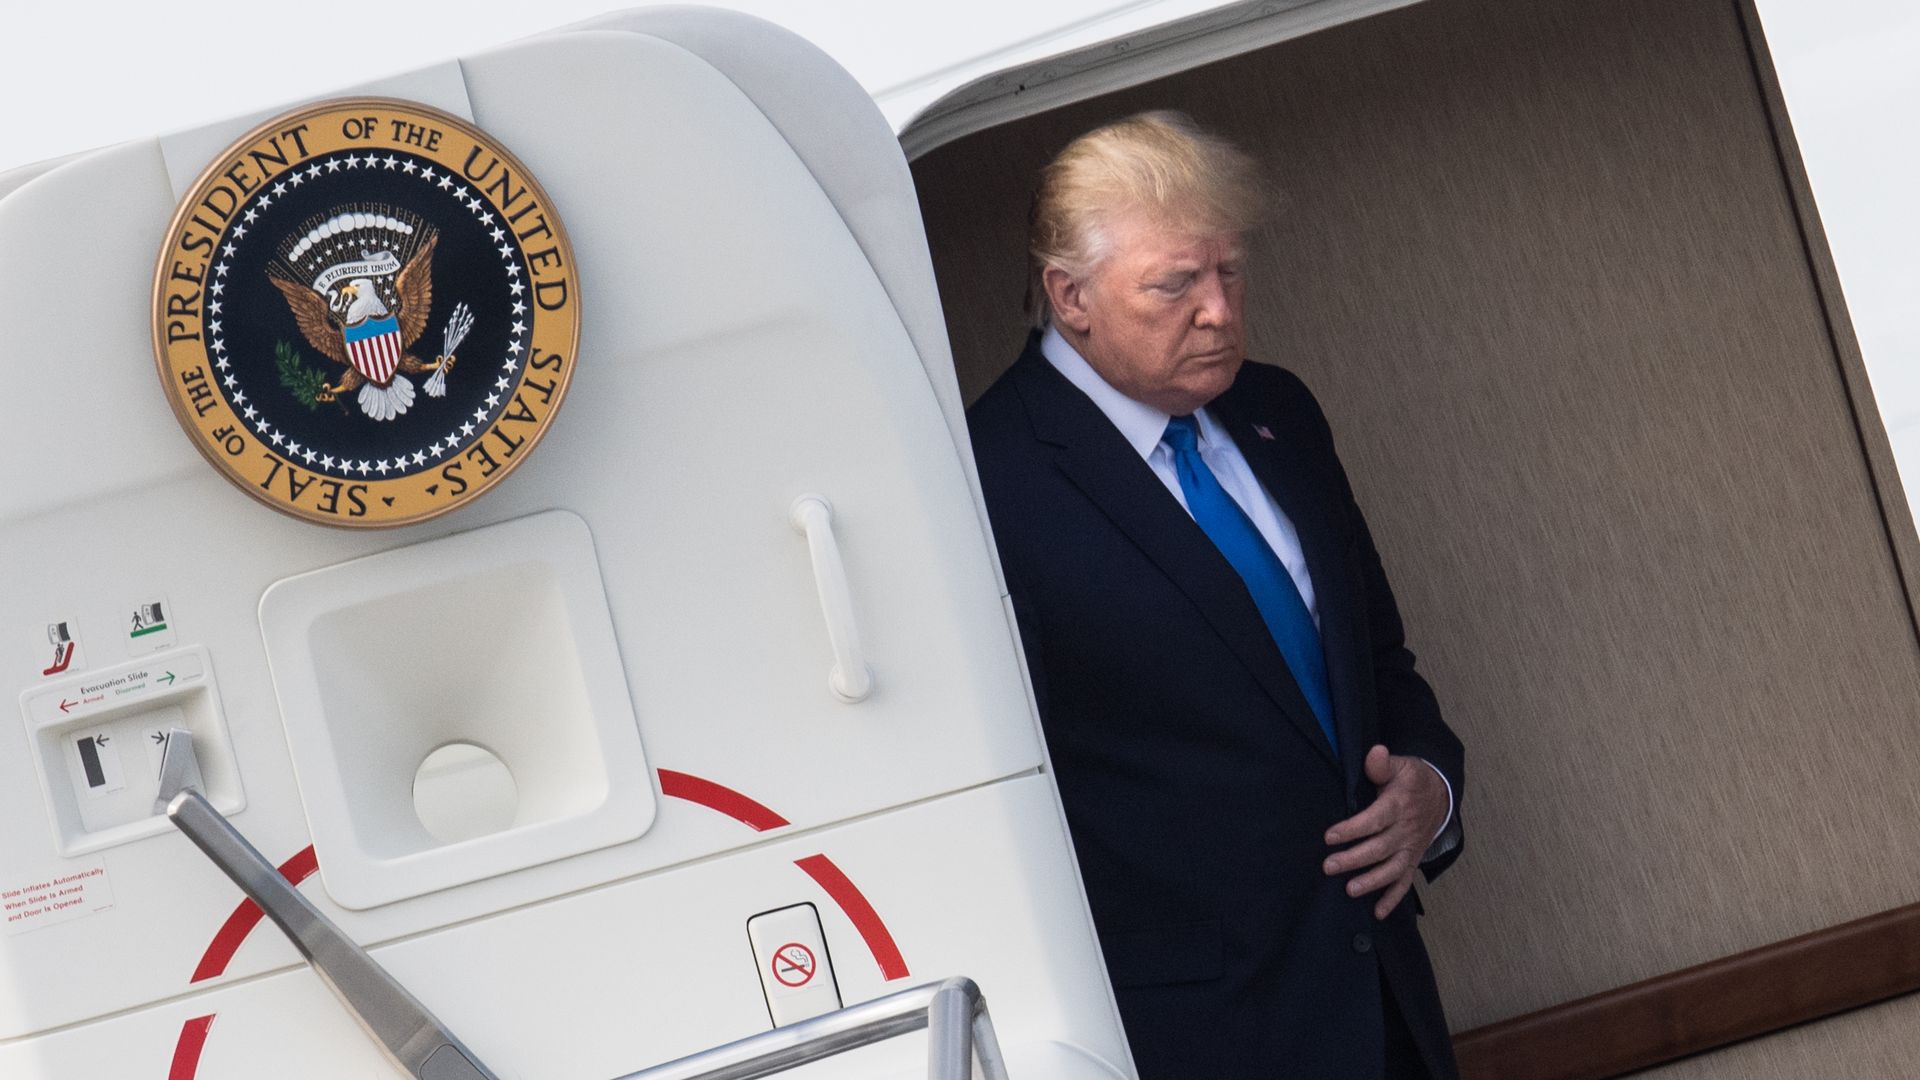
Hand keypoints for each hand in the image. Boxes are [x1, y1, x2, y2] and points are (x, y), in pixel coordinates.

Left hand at [1323, 745, 1448, 918]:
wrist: (1441, 794)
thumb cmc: (1412, 780)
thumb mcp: (1400, 765)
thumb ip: (1383, 764)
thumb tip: (1375, 753)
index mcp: (1398, 806)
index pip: (1374, 820)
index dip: (1352, 829)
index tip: (1330, 836)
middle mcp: (1405, 831)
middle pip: (1379, 849)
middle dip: (1354, 859)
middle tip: (1329, 866)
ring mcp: (1410, 848)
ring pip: (1391, 869)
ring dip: (1371, 882)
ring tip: (1350, 890)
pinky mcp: (1412, 860)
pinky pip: (1404, 882)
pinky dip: (1393, 899)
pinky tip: (1378, 913)